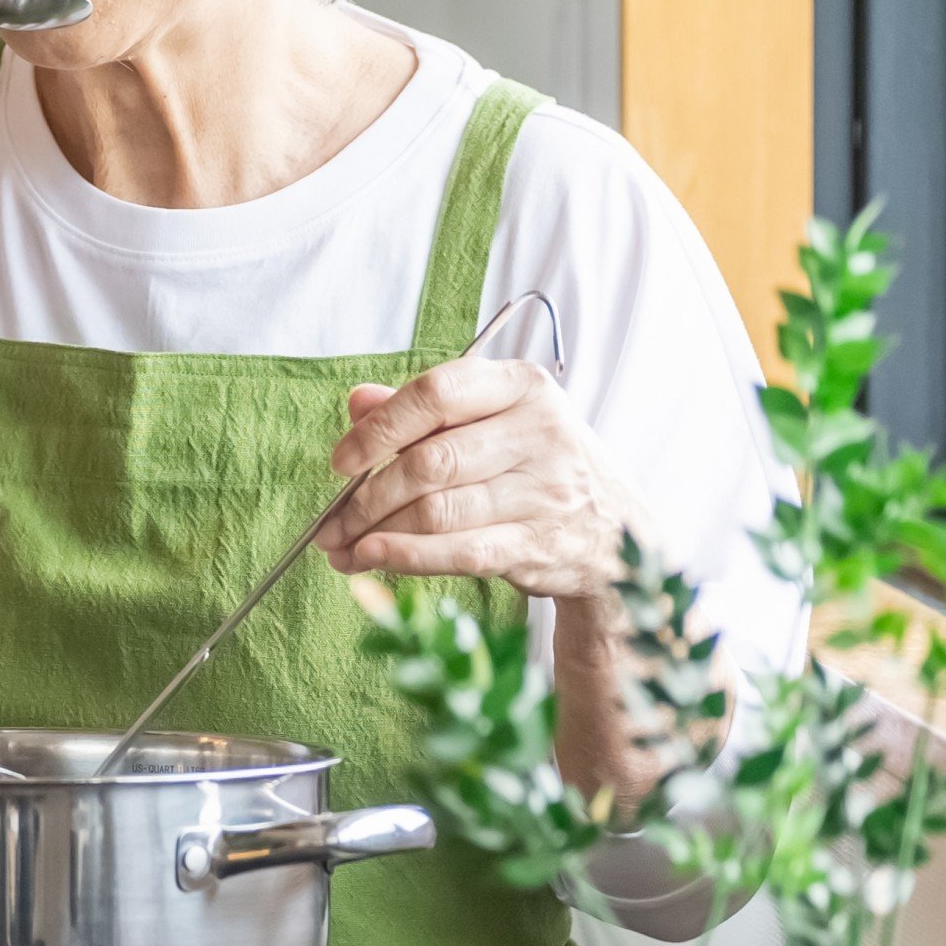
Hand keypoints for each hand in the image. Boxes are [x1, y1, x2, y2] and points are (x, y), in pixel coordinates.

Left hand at [319, 360, 639, 600]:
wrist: (617, 531)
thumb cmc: (535, 467)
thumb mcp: (492, 422)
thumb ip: (425, 411)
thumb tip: (358, 402)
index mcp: (521, 387)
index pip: (437, 394)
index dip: (378, 428)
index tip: (339, 461)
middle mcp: (541, 432)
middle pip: (430, 462)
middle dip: (365, 496)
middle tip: (329, 522)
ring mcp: (547, 490)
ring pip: (438, 511)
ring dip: (376, 532)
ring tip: (342, 547)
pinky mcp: (544, 543)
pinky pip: (460, 551)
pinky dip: (407, 557)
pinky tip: (374, 558)